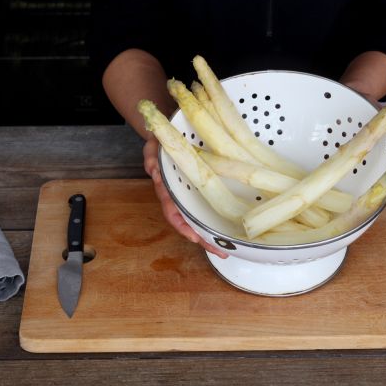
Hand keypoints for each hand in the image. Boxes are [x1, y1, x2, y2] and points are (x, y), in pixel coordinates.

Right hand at [143, 138, 227, 258]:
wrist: (169, 134)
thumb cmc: (161, 142)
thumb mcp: (154, 146)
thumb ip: (151, 157)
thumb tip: (154, 170)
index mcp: (168, 190)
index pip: (174, 213)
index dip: (184, 227)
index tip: (195, 238)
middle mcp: (181, 196)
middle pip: (192, 223)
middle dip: (205, 239)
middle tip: (222, 251)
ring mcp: (193, 193)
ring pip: (203, 217)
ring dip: (214, 233)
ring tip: (229, 246)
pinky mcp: (205, 186)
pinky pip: (213, 204)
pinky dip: (222, 216)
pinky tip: (233, 227)